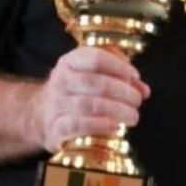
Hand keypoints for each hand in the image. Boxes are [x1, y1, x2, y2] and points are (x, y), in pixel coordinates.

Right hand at [30, 46, 150, 151]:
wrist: (42, 115)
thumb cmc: (76, 92)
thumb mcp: (93, 76)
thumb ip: (120, 77)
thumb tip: (144, 89)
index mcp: (70, 62)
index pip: (95, 58)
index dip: (119, 67)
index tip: (135, 77)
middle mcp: (60, 80)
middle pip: (95, 83)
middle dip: (122, 92)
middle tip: (137, 101)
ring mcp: (56, 104)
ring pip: (88, 104)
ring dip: (116, 110)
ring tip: (133, 116)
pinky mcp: (55, 127)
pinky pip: (77, 125)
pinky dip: (99, 125)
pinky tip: (115, 126)